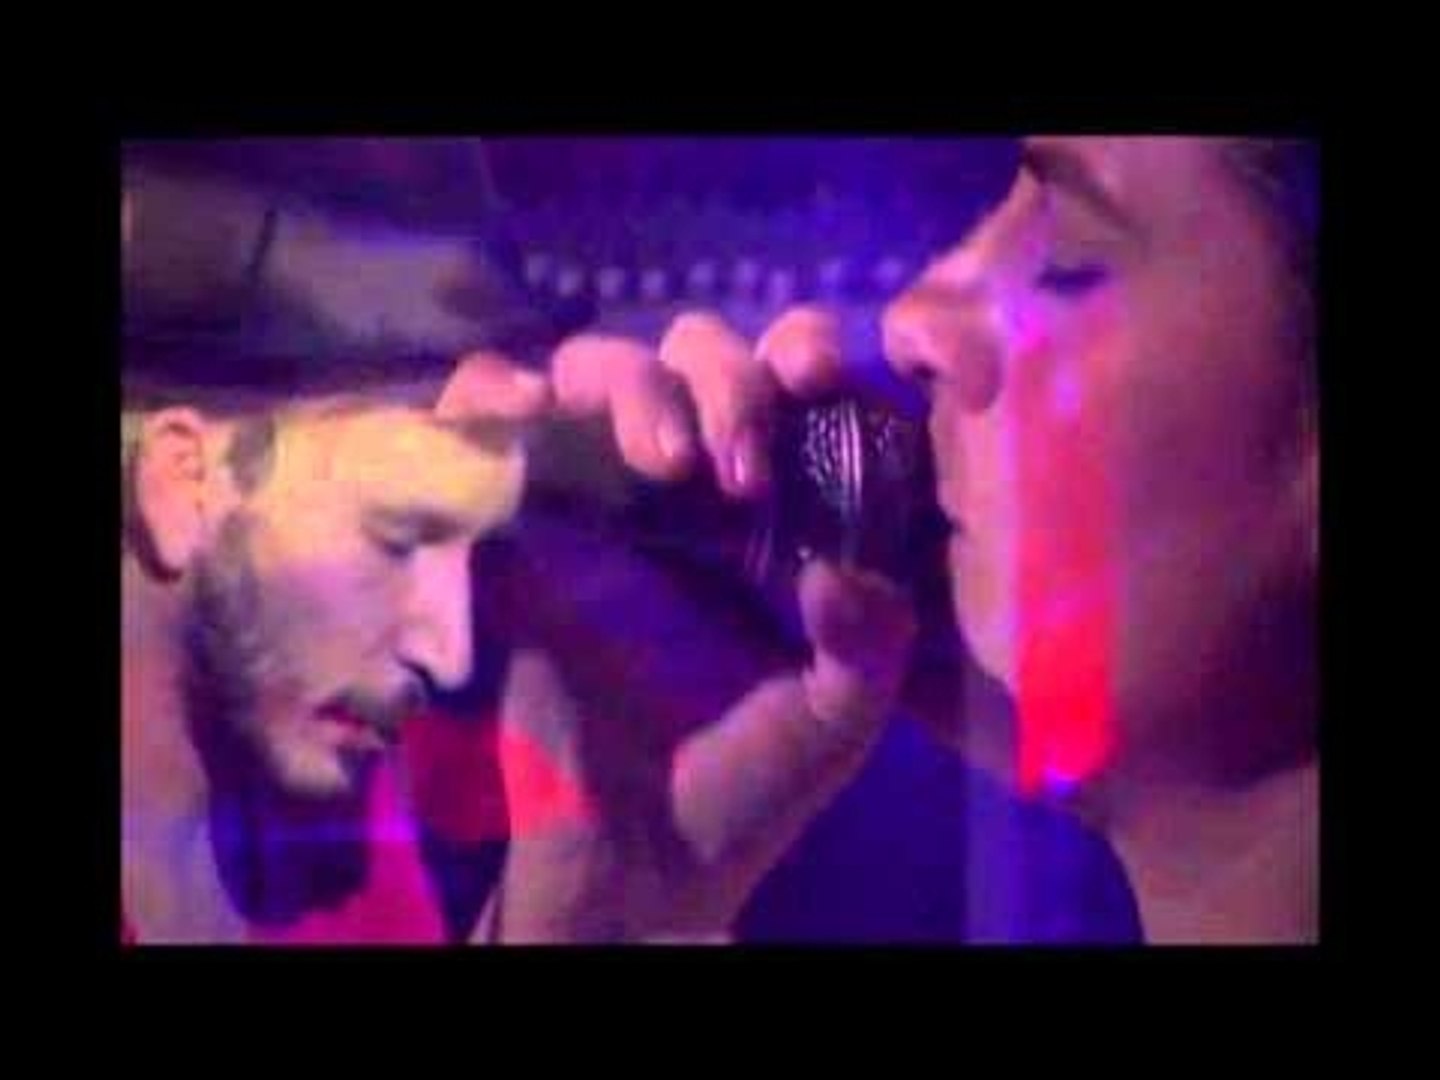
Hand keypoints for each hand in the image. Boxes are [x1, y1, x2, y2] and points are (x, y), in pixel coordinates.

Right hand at [433, 310, 916, 940]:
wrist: (637, 861)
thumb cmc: (742, 785)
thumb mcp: (836, 720)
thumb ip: (868, 644)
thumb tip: (844, 570)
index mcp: (770, 507)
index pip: (782, 381)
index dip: (798, 351)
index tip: (814, 379)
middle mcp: (682, 484)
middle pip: (690, 354)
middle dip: (721, 380)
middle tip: (737, 472)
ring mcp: (590, 498)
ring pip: (591, 368)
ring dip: (627, 385)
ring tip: (660, 469)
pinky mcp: (511, 528)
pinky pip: (482, 423)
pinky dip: (489, 392)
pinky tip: (524, 413)